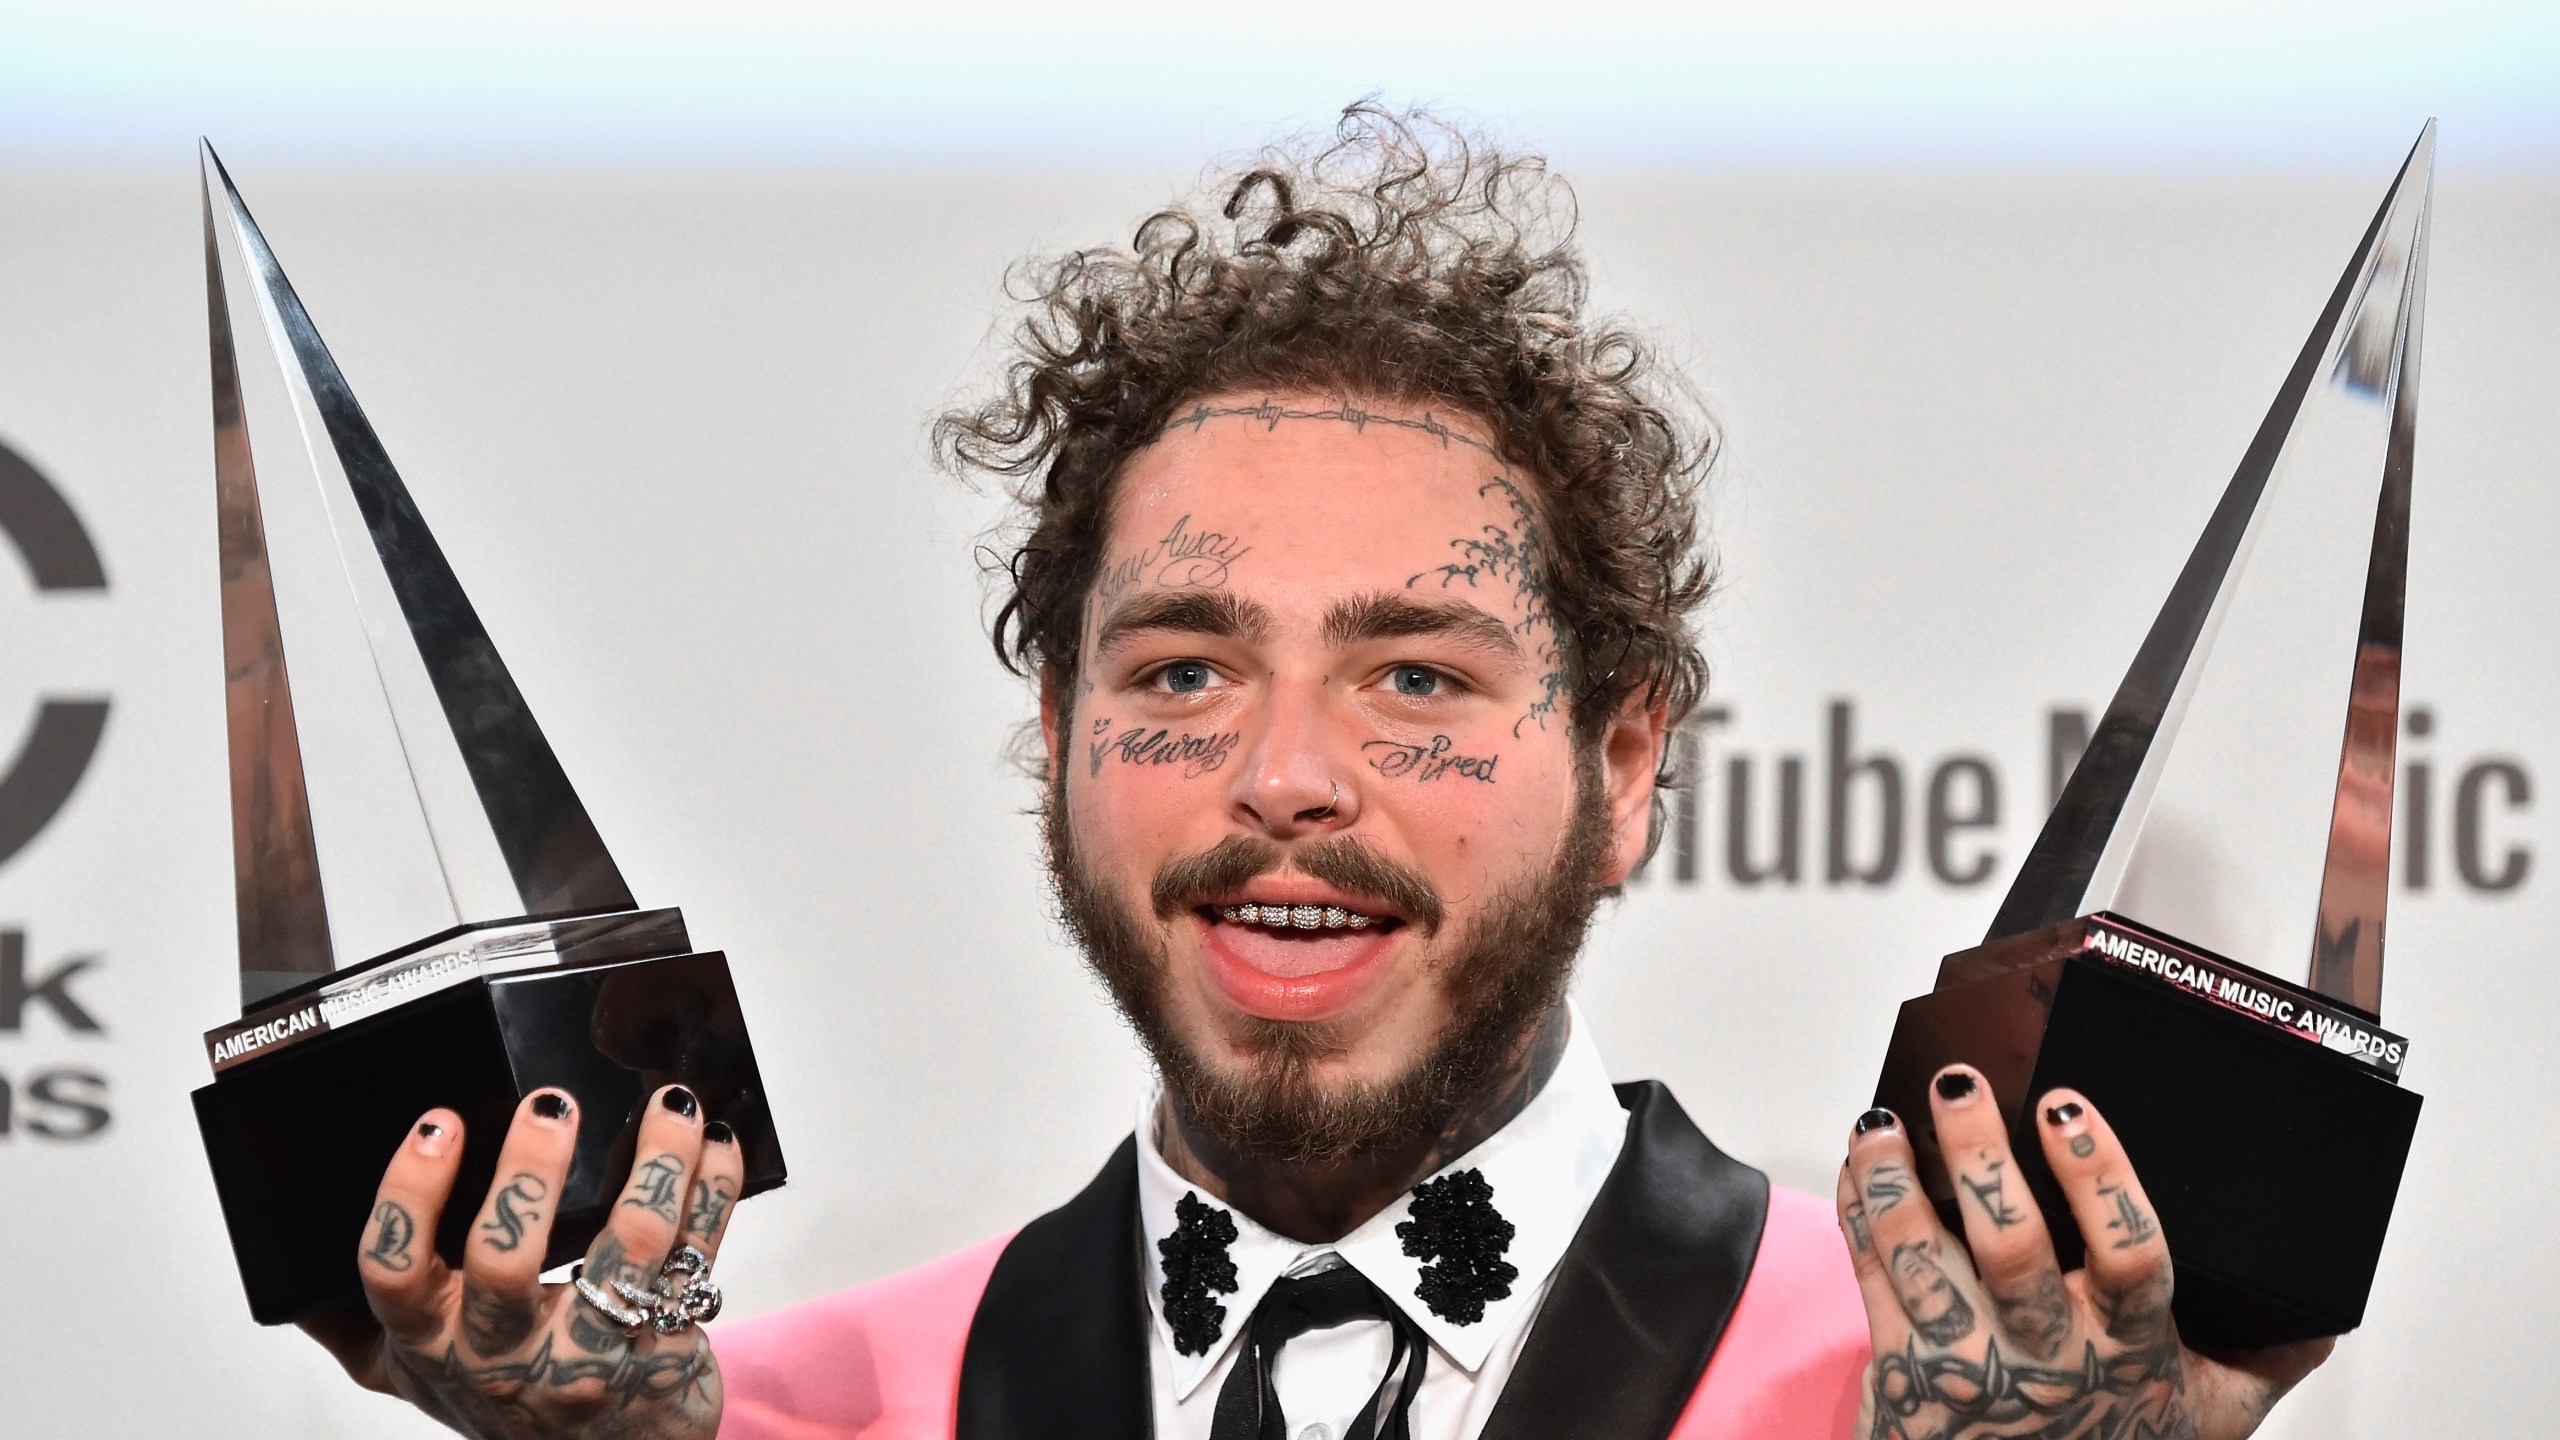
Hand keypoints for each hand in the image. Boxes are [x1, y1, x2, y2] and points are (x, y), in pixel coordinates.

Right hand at [299, 1084, 743, 1438]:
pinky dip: (712, 1190)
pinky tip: (716, 1142)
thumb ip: (355, 1328)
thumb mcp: (414, 1375)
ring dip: (655, 1163)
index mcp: (432, 1344)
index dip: (411, 1195)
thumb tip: (285, 1271)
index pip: (395, 1274)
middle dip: (530, 1172)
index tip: (440, 1120)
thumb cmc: (505, 1402)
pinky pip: (699, 1255)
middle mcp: (504, 1355)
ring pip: (629, 1248)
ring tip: (668, 1102)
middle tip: (552, 1102)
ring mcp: (590, 1356)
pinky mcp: (665, 1349)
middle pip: (507, 1262)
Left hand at [1837, 1066, 2332, 1439]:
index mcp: (2128, 1353)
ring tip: (1884, 1119)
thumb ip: (2265, 1362)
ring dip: (1896, 1182)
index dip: (2099, 1179)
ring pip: (1923, 1258)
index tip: (2070, 1109)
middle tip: (1963, 1086)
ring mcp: (1966, 1365)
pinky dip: (1861, 1213)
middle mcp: (2045, 1358)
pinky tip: (1860, 1162)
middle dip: (1982, 1157)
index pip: (2128, 1258)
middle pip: (2011, 1246)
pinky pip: (1873, 1278)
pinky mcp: (1900, 1371)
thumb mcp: (2209, 1422)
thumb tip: (2319, 1313)